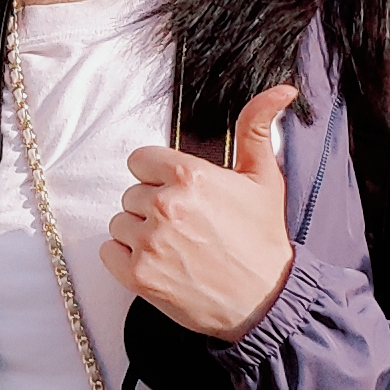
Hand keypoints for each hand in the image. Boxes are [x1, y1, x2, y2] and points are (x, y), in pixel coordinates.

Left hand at [103, 85, 298, 342]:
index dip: (158, 177)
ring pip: (119, 223)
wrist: (265, 300)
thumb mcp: (265, 178)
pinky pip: (108, 252)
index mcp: (190, 175)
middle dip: (153, 208)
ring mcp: (149, 241)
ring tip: (175, 248)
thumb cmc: (263, 240)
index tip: (179, 195)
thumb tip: (281, 89)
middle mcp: (165, 204)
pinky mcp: (138, 274)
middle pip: (132, 194)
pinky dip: (126, 260)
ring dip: (139, 235)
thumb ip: (257, 128)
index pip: (140, 160)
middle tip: (187, 228)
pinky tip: (158, 265)